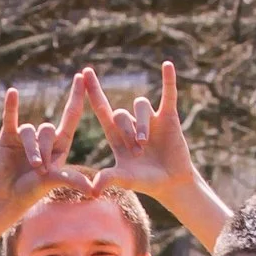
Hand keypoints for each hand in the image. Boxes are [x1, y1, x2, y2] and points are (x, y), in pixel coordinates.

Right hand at [0, 80, 84, 224]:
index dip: (77, 96)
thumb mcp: (55, 183)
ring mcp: (26, 136)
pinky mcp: (9, 136)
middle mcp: (44, 137)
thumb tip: (92, 190)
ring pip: (31, 131)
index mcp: (61, 145)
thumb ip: (72, 181)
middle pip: (48, 130)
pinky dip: (11, 106)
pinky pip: (11, 118)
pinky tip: (12, 93)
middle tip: (41, 170)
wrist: (8, 197)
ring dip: (31, 148)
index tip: (82, 77)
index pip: (71, 115)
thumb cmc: (33, 191)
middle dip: (44, 150)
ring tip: (33, 166)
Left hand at [76, 61, 197, 204]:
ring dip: (141, 123)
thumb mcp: (126, 179)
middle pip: (121, 113)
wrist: (171, 183)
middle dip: (127, 130)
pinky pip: (168, 95)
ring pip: (140, 106)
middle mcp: (131, 124)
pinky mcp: (168, 118)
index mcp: (116, 135)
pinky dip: (168, 81)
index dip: (93, 92)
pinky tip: (167, 65)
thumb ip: (110, 179)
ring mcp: (150, 119)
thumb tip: (93, 189)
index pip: (101, 109)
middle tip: (137, 151)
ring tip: (144, 142)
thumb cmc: (146, 181)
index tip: (83, 74)